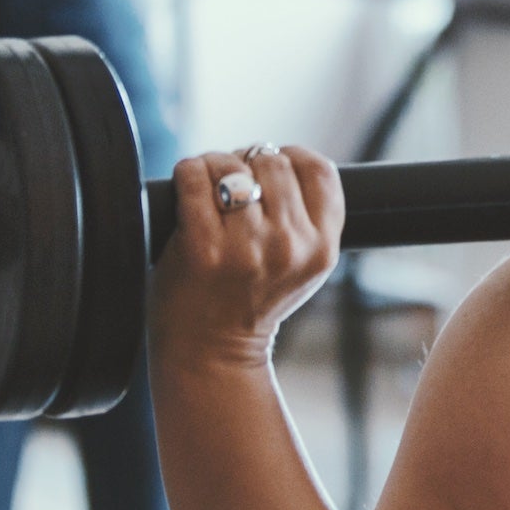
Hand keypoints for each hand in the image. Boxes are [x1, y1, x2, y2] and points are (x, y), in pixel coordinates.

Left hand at [149, 144, 343, 365]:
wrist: (211, 352)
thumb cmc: (252, 301)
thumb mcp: (303, 267)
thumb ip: (307, 220)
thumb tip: (280, 157)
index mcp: (321, 249)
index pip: (319, 170)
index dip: (291, 158)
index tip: (269, 169)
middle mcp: (289, 246)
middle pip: (273, 163)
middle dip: (248, 162)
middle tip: (232, 181)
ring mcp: (245, 247)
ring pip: (232, 167)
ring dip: (215, 165)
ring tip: (208, 185)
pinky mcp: (201, 247)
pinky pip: (194, 179)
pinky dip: (188, 173)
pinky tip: (187, 188)